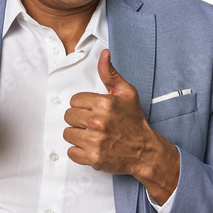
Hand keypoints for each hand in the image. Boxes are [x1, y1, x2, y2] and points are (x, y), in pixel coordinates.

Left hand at [63, 49, 179, 203]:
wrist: (145, 151)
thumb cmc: (134, 121)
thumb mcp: (127, 93)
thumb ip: (110, 74)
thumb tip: (104, 54)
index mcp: (104, 103)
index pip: (74, 100)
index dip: (83, 105)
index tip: (93, 110)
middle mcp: (98, 122)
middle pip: (69, 116)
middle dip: (79, 120)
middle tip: (93, 123)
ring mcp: (95, 141)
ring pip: (68, 134)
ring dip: (78, 135)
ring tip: (92, 135)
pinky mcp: (93, 157)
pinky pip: (71, 152)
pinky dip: (79, 152)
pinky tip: (91, 147)